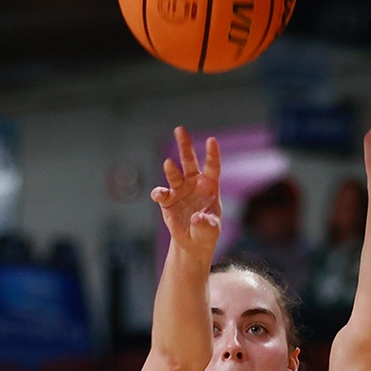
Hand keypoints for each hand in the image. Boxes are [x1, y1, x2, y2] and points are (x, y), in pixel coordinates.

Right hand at [151, 128, 221, 257]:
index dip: (212, 154)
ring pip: (174, 174)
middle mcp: (193, 183)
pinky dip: (159, 193)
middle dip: (184, 145)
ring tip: (169, 163)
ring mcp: (179, 190)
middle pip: (189, 160)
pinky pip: (161, 193)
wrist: (193, 241)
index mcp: (209, 185)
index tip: (211, 140)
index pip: (212, 166)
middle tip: (179, 129)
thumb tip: (196, 218)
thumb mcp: (211, 229)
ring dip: (171, 169)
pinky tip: (159, 194)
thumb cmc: (207, 231)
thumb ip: (206, 223)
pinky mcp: (167, 200)